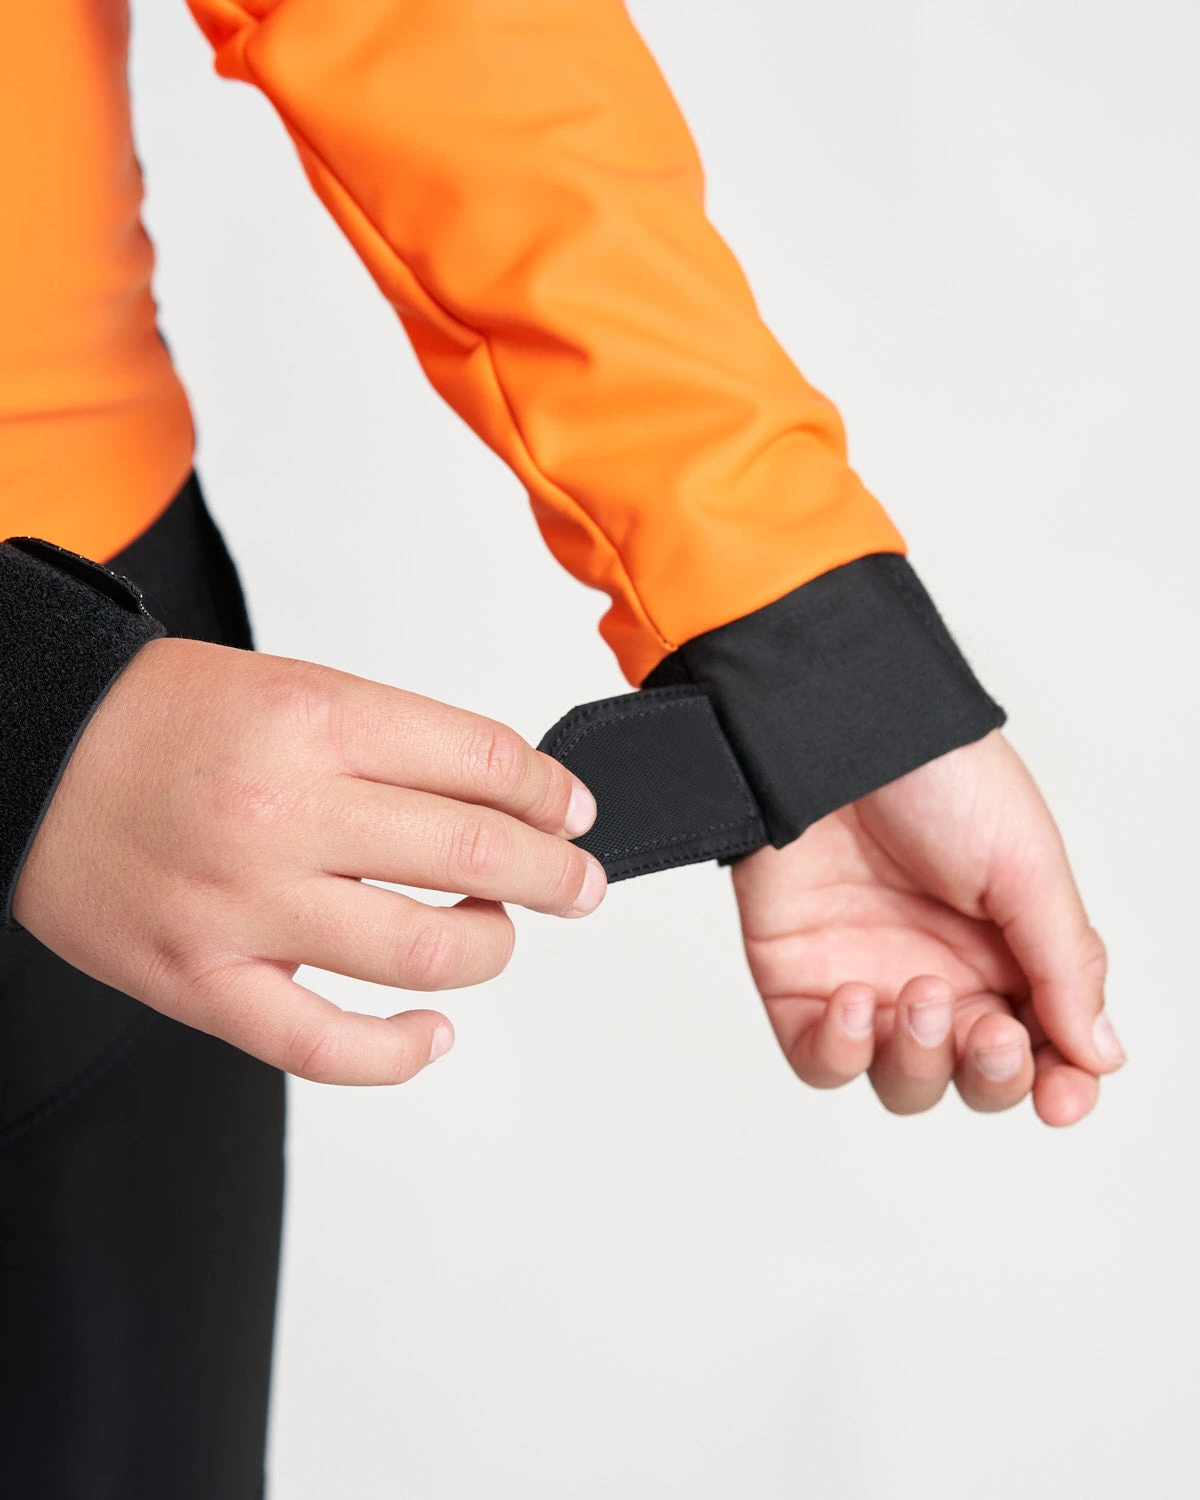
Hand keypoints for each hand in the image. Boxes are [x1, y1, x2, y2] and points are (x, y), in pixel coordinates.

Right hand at [13, 638, 604, 1084]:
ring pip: (425, 954)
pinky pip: (326, 1045)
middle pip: (475, 857)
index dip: (548, 791)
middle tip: (578, 884)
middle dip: (556, 877)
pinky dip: (401, 1051)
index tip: (570, 810)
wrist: (25, 753)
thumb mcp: (289, 689)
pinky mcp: (202, 980)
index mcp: (311, 721)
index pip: (481, 761)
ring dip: (493, 950)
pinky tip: (434, 1030)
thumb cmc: (156, 721)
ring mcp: (241, 906)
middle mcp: (282, 812)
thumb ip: (391, 743)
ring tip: (498, 935)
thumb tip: (502, 798)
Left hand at [732, 730, 1122, 1125]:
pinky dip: (840, 1054)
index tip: (1062, 1098)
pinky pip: (818, 1059)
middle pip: (973, 1078)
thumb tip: (1100, 1056)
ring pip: (901, 1082)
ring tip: (918, 994)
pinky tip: (856, 1003)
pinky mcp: (798, 979)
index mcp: (1007, 951)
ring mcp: (868, 980)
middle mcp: (940, 973)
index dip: (1057, 1085)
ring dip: (919, 1063)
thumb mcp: (1027, 866)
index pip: (1043, 1048)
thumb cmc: (940, 779)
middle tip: (988, 1028)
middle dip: (990, 1074)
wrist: (839, 732)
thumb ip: (1063, 964)